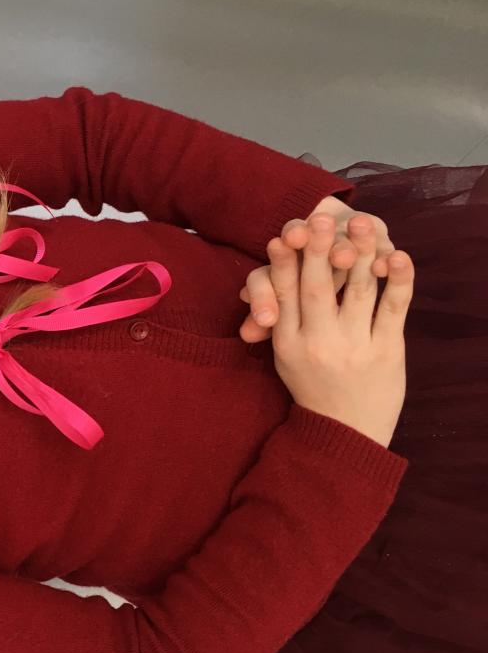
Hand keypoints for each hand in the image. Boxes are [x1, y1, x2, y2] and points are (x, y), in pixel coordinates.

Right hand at [266, 213, 412, 448]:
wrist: (346, 432)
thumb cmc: (314, 387)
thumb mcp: (286, 358)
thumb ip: (277, 324)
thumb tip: (254, 296)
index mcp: (287, 343)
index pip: (283, 296)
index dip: (282, 265)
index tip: (281, 236)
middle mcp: (317, 343)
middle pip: (315, 288)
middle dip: (316, 250)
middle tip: (317, 219)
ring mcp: (354, 346)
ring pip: (356, 291)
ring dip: (360, 254)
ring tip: (361, 224)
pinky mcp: (387, 350)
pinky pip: (394, 308)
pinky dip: (399, 280)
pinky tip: (399, 256)